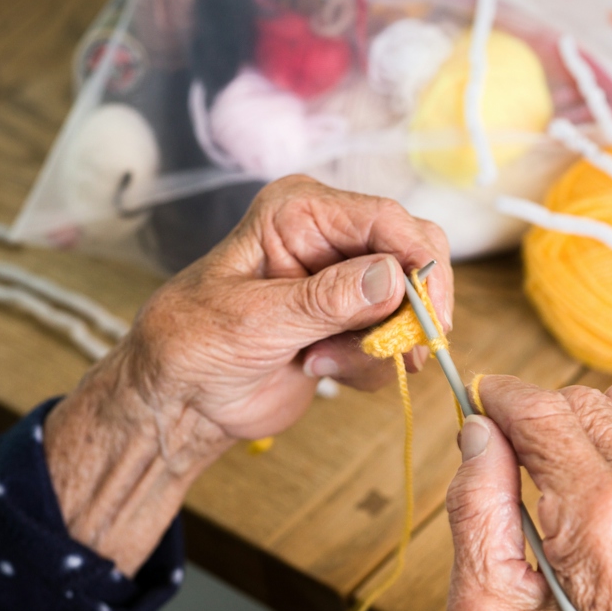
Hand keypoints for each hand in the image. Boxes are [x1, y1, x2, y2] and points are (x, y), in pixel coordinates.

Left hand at [45, 177, 452, 572]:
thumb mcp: (255, 320)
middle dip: (410, 310)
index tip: (431, 312)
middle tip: (399, 351)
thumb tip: (392, 279)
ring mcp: (344, 283)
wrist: (180, 399)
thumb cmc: (193, 344)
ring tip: (323, 362)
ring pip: (409, 308)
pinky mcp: (351, 323)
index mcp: (300, 211)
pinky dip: (368, 365)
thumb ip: (325, 300)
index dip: (417, 262)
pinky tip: (318, 367)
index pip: (385, 219)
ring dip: (378, 347)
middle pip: (413, 257)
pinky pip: (394, 342)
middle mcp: (330, 238)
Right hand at [446, 376, 611, 610]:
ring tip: (547, 466)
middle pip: (579, 399)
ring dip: (576, 419)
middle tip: (499, 452)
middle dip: (531, 412)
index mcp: (599, 517)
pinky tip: (586, 482)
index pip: (542, 410)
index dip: (498, 396)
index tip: (472, 402)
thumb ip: (473, 507)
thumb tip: (476, 433)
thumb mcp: (484, 606)